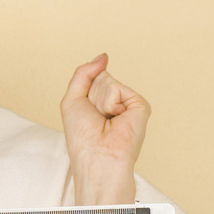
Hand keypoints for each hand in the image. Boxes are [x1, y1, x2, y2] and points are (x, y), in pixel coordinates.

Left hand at [60, 54, 150, 200]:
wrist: (98, 157)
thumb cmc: (82, 137)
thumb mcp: (72, 99)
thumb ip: (84, 73)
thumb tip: (103, 57)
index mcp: (99, 103)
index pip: (90, 77)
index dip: (82, 91)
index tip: (85, 113)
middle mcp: (115, 102)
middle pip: (98, 76)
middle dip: (90, 95)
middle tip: (95, 118)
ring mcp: (128, 104)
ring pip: (107, 80)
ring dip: (98, 100)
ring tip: (105, 120)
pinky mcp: (141, 106)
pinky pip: (118, 88)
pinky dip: (110, 102)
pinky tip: (116, 118)